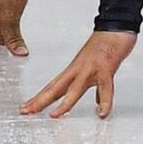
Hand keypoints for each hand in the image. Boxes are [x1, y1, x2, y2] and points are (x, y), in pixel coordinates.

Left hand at [21, 30, 136, 118]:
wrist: (116, 28)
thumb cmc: (107, 44)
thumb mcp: (97, 67)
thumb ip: (96, 86)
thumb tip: (97, 101)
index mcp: (74, 69)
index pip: (52, 86)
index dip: (39, 98)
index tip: (26, 107)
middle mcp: (78, 69)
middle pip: (56, 88)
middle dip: (40, 101)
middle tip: (26, 111)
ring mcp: (91, 69)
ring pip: (75, 89)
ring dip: (65, 103)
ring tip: (55, 116)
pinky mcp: (105, 68)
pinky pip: (105, 88)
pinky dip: (104, 101)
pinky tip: (102, 113)